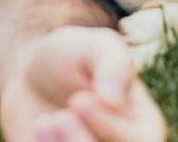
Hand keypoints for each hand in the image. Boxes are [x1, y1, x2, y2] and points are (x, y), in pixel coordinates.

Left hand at [0, 26, 166, 141]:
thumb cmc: (74, 58)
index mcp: (145, 129)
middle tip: (60, 117)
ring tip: (45, 122)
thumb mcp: (95, 47)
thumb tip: (113, 100)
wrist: (33, 79)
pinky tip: (39, 129)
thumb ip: (113, 65)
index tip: (80, 100)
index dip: (110, 128)